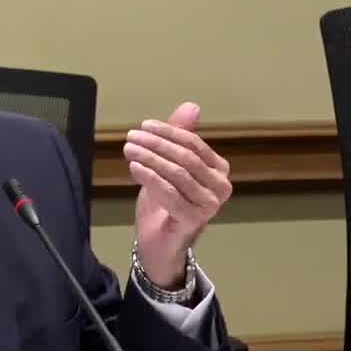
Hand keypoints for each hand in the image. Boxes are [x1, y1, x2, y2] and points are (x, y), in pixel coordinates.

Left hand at [123, 103, 231, 287]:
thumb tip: (192, 106)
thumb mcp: (167, 166)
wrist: (160, 244)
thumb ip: (176, 139)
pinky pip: (170, 194)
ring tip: (129, 149)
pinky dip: (151, 178)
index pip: (193, 143)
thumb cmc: (166, 204)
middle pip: (186, 157)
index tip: (144, 125)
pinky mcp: (194, 220)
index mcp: (218, 169)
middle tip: (131, 137)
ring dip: (150, 158)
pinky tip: (134, 168)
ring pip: (178, 174)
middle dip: (157, 144)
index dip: (169, 132)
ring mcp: (210, 205)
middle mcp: (221, 186)